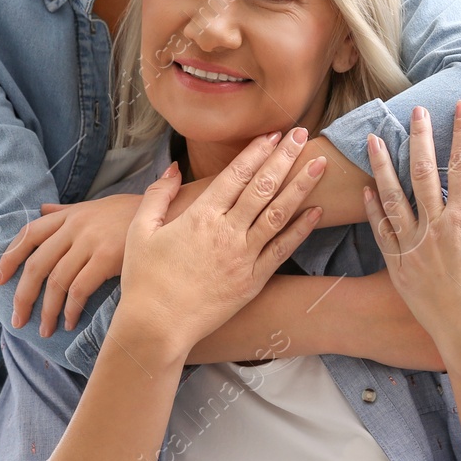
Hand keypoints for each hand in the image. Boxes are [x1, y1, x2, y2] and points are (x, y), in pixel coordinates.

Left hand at [0, 193, 137, 336]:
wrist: (169, 212)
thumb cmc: (132, 214)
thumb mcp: (94, 206)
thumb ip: (65, 212)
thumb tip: (40, 210)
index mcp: (69, 215)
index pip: (28, 234)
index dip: (10, 257)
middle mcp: (75, 227)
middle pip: (37, 264)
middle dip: (23, 295)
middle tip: (18, 319)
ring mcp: (90, 241)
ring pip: (56, 281)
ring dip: (48, 310)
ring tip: (46, 330)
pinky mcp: (107, 257)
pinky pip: (79, 289)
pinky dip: (71, 309)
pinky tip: (70, 322)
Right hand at [116, 129, 325, 356]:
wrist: (157, 327)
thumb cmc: (144, 279)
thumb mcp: (140, 230)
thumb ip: (157, 195)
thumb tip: (173, 168)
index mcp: (200, 216)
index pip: (236, 174)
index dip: (257, 151)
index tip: (274, 134)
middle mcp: (226, 233)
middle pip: (263, 187)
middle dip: (285, 157)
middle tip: (302, 134)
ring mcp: (243, 258)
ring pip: (279, 214)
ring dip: (301, 186)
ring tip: (320, 164)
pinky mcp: (253, 281)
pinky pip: (282, 250)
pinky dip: (301, 230)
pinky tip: (316, 212)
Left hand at [361, 102, 460, 354]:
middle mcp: (436, 227)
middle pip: (424, 171)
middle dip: (421, 137)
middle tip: (416, 110)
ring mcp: (414, 244)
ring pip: (392, 195)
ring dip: (382, 164)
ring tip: (373, 139)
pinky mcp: (399, 264)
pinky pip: (382, 230)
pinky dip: (373, 208)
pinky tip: (366, 190)